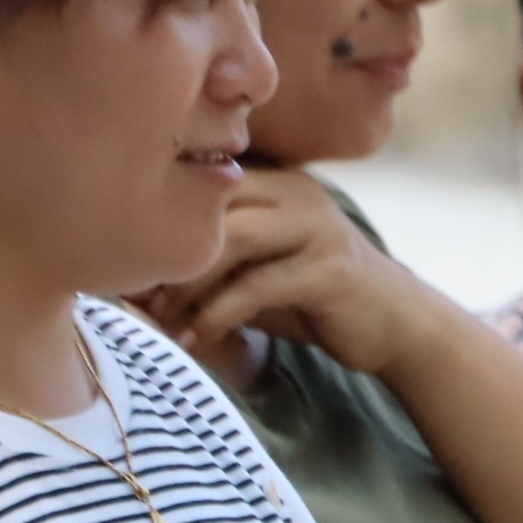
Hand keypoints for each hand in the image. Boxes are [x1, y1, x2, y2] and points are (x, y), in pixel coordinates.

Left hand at [134, 168, 443, 379]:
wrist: (399, 324)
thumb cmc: (319, 301)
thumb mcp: (259, 275)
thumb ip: (213, 270)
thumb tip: (138, 285)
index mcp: (277, 182)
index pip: (203, 186)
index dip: (158, 221)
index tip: (123, 265)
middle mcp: (297, 194)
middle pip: (211, 206)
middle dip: (165, 252)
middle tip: (130, 294)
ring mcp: (317, 228)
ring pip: (232, 242)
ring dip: (187, 284)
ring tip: (157, 318)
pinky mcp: (330, 270)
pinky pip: (257, 287)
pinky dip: (217, 316)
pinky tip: (195, 340)